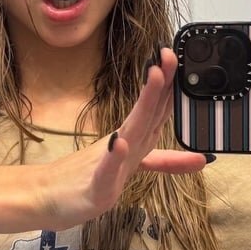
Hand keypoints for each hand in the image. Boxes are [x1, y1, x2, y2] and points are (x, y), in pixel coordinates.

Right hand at [29, 47, 208, 230]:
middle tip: (169, 53)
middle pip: (147, 113)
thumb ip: (165, 162)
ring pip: (130, 133)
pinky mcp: (95, 188)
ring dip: (144, 105)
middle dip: (162, 84)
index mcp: (133, 140)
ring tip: (155, 77)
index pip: (156, 111)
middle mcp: (123, 147)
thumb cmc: (90, 177)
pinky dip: (113, 157)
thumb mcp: (132, 167)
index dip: (170, 87)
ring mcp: (108, 165)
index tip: (178, 58)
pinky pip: (105, 172)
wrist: (47, 196)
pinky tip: (118, 142)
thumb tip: (203, 159)